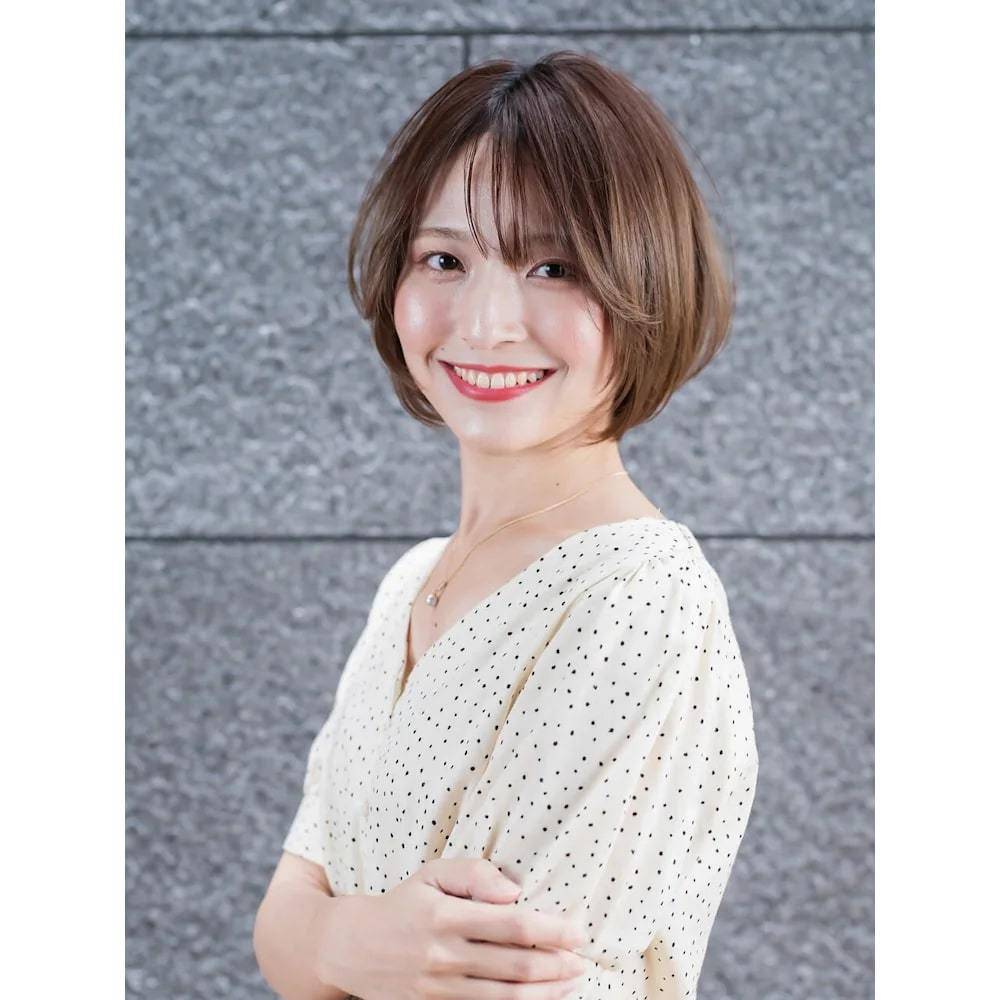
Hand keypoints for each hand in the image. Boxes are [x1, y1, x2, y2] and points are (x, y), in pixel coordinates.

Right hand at [313, 857, 590, 998]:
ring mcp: (438, 989)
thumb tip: (513, 892)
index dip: (551, 930)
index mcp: (445, 915)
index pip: (512, 925)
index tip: (576, 930)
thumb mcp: (432, 874)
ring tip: (570, 982)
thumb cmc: (402, 903)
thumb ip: (474, 874)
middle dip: (556, 965)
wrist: (349, 946)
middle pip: (515, 966)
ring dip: (545, 993)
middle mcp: (443, 955)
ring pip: (504, 998)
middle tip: (581, 960)